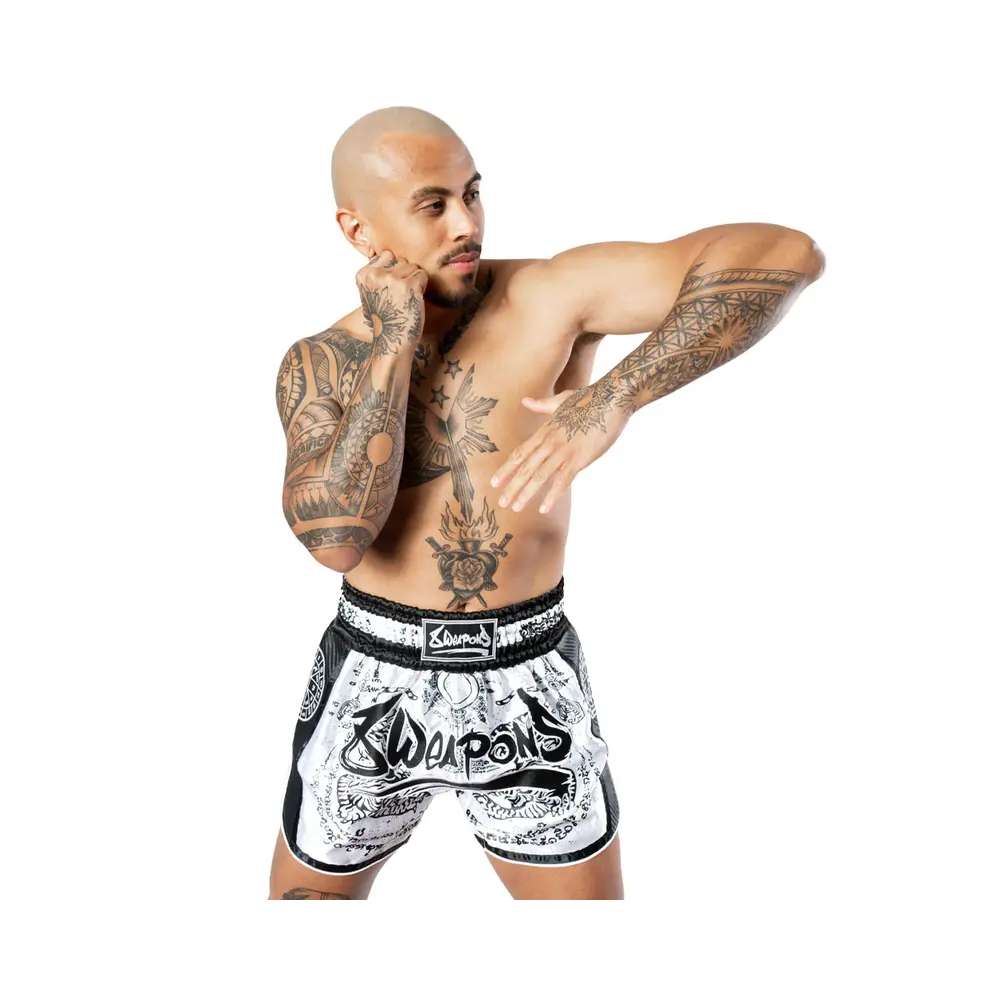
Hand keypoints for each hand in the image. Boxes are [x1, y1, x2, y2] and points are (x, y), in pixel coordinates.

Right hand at [355, 248, 427, 354]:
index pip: (387, 255)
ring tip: (407, 299)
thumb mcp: (373, 292)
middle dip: (405, 275)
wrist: (392, 341)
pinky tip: (414, 301)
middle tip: (400, 297)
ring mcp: (392, 279)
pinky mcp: (409, 286)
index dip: (394, 270)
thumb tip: (394, 254)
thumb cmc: (387, 318)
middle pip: (401, 259)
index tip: (392, 289)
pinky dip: (422, 287)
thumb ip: (379, 273)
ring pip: (413, 266)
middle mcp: (376, 275)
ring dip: (415, 281)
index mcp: (364, 275)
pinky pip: (422, 275)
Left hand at [490, 382, 629, 513]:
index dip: (506, 469)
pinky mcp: (579, 458)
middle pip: (525, 467)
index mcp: (544, 432)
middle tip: (501, 502)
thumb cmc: (588, 399)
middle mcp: (549, 442)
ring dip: (525, 494)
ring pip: (539, 476)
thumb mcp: (561, 401)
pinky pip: (562, 481)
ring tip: (515, 508)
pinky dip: (552, 496)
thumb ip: (541, 405)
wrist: (611, 399)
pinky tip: (543, 509)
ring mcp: (563, 451)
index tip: (494, 483)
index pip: (519, 454)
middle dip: (511, 486)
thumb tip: (524, 401)